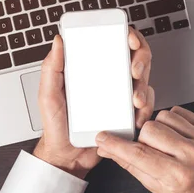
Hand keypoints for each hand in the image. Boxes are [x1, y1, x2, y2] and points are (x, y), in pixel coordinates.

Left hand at [33, 29, 153, 178]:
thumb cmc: (56, 125)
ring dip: (145, 88)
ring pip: (144, 81)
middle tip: (134, 71)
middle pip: (136, 58)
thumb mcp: (48, 94)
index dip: (128, 36)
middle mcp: (109, 79)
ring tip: (134, 101)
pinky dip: (145, 111)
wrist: (66, 156)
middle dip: (142, 60)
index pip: (114, 42)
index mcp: (92, 69)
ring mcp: (120, 96)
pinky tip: (136, 117)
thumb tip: (58, 41)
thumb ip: (51, 67)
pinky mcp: (128, 115)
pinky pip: (144, 107)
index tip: (130, 39)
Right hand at [96, 107, 193, 192]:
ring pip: (164, 117)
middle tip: (149, 151)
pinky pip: (180, 113)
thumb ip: (131, 165)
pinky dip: (172, 122)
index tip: (104, 138)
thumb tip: (108, 150)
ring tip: (165, 145)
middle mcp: (192, 156)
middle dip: (142, 139)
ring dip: (158, 129)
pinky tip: (175, 136)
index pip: (138, 154)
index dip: (116, 144)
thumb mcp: (157, 189)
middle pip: (149, 130)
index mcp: (177, 176)